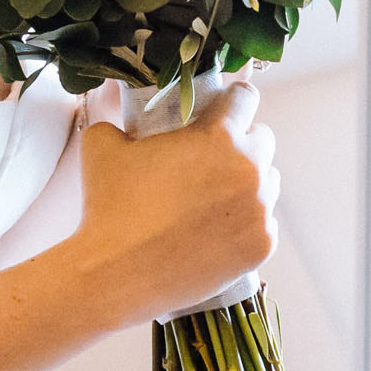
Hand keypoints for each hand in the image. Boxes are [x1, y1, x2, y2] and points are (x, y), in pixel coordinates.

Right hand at [68, 79, 279, 326]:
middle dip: (241, 142)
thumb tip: (119, 120)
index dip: (231, 100)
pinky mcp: (261, 246)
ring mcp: (260, 210)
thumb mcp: (102, 145)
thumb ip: (118, 121)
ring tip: (213, 198)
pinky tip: (217, 231)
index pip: (245, 97)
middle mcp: (249, 168)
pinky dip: (246, 224)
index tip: (221, 109)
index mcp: (218, 135)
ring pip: (268, 182)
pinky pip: (265, 224)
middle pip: (263, 139)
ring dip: (248, 183)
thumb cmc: (108, 207)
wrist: (116, 274)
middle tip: (210, 159)